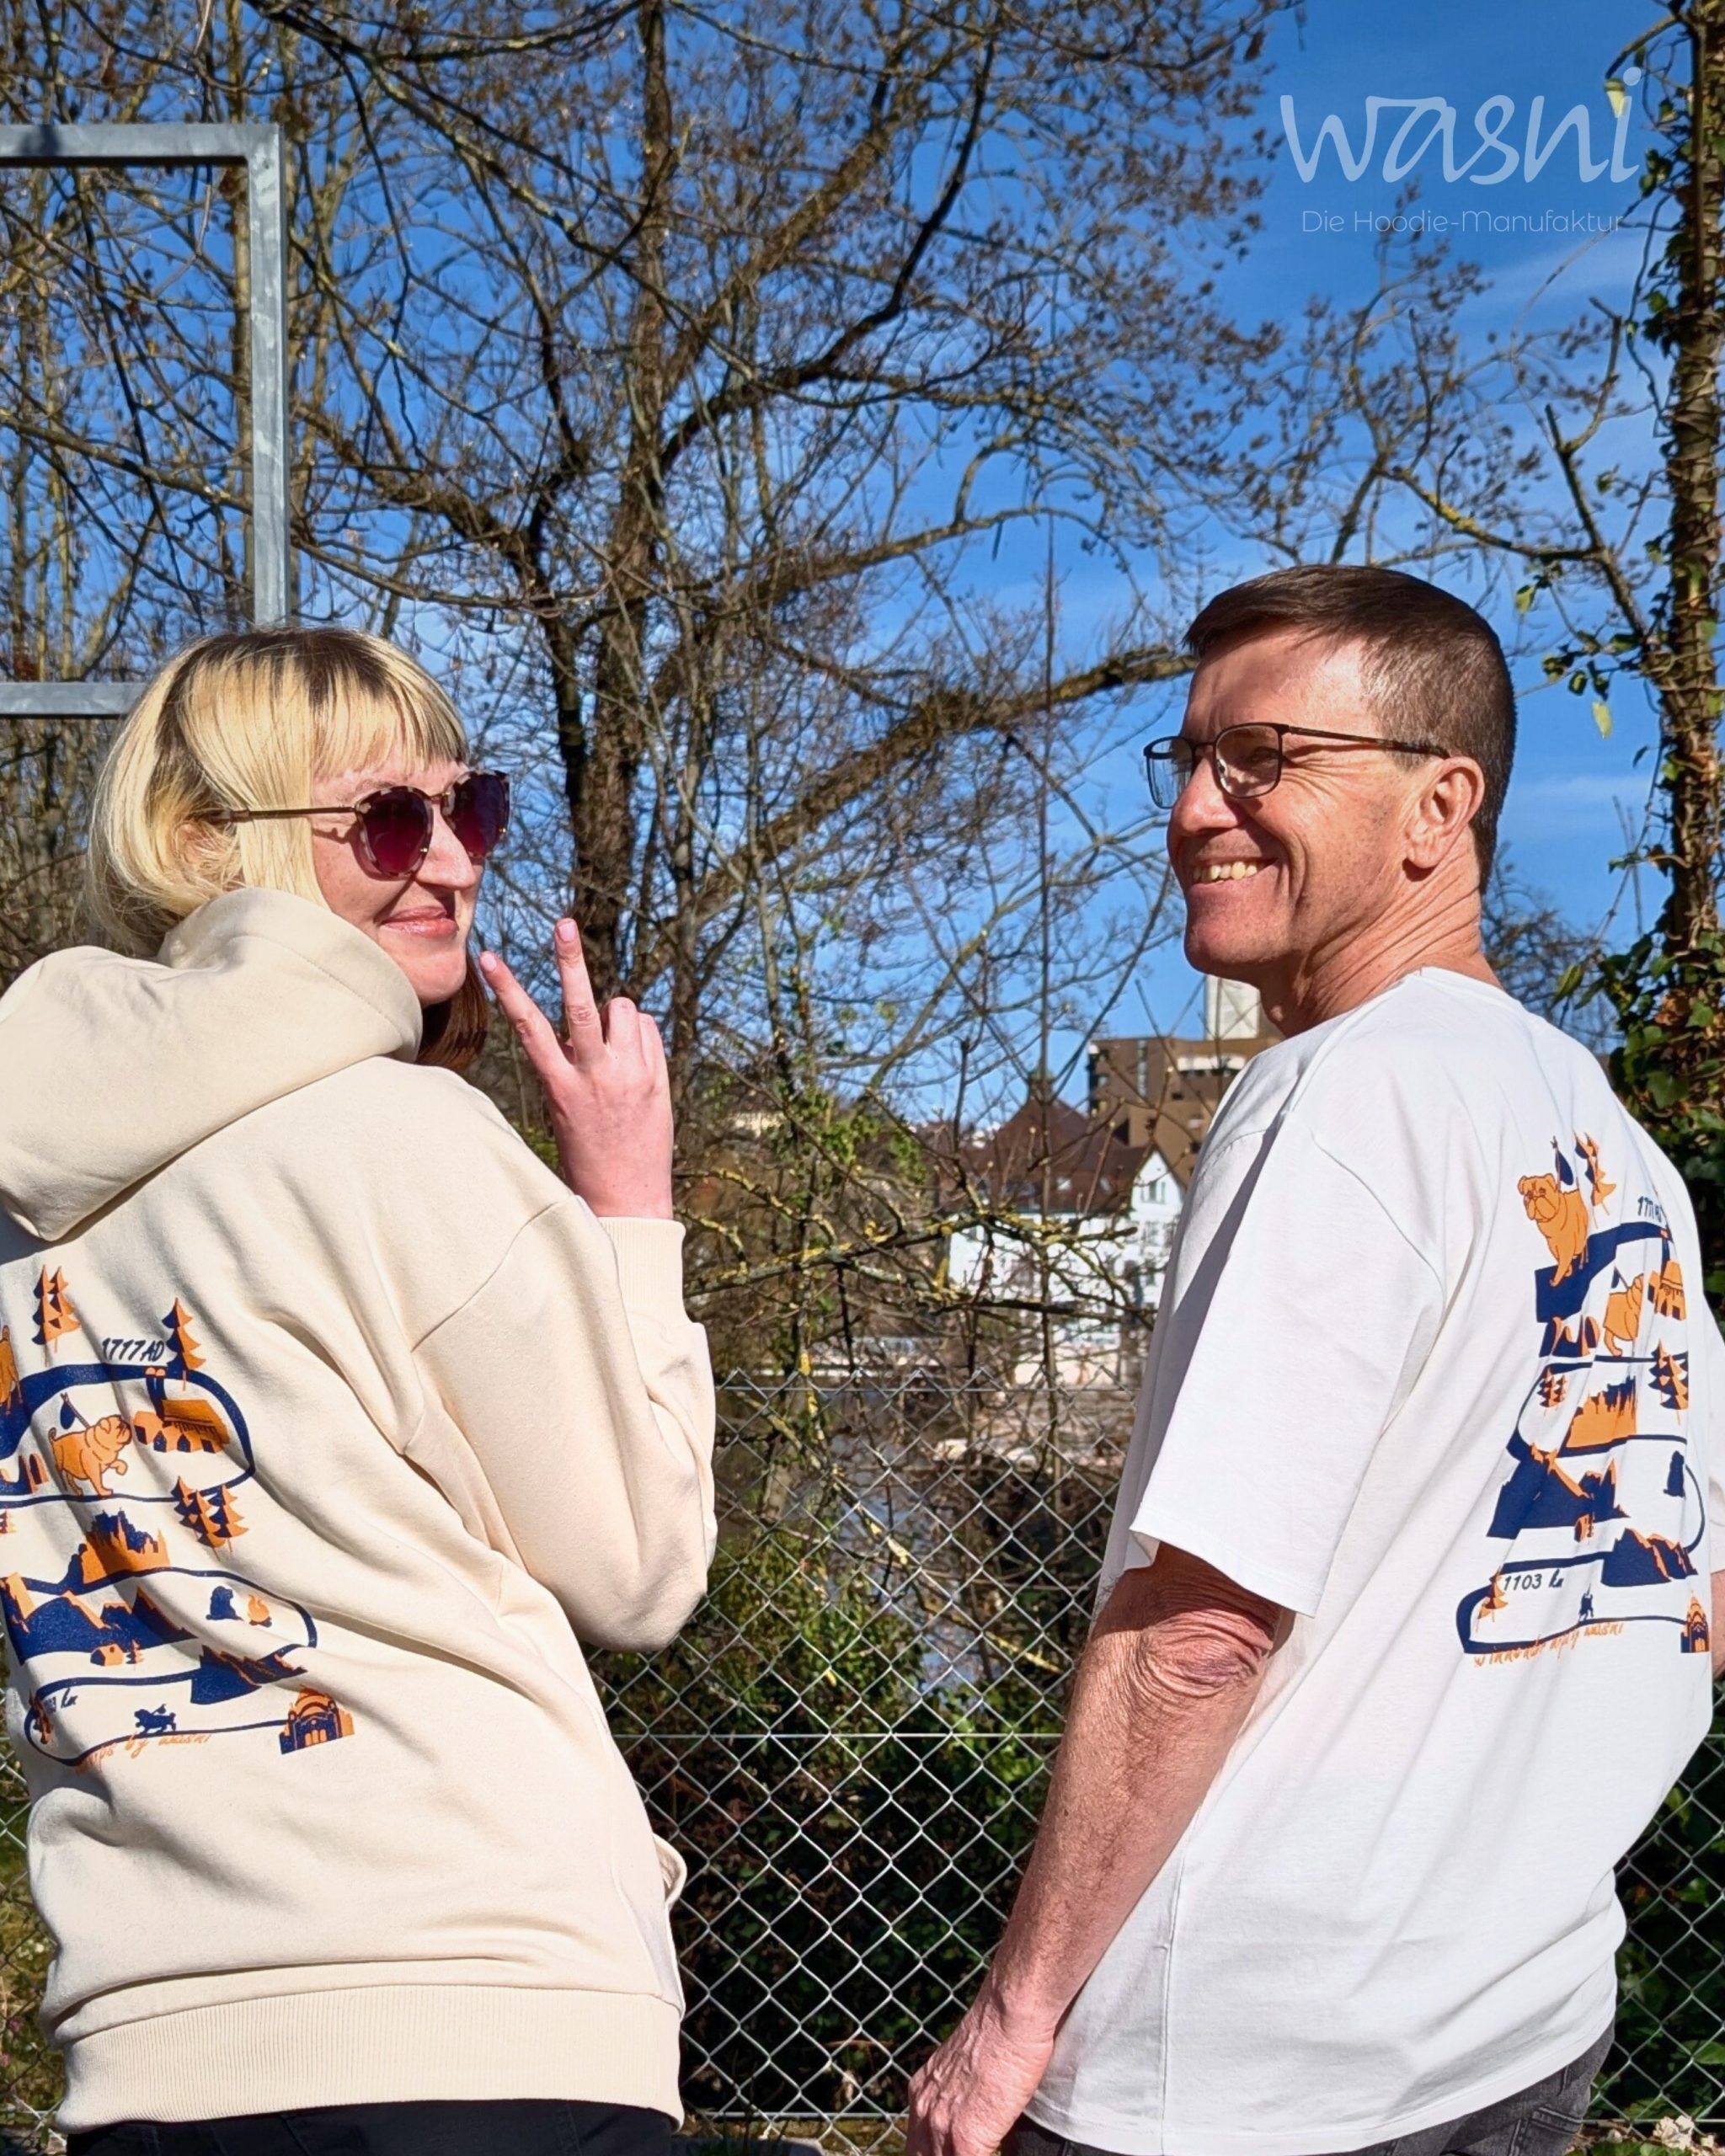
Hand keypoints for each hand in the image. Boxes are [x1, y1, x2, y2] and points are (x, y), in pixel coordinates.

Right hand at [478, 918, 674, 1218]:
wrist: (627, 1200)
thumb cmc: (588, 1157)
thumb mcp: (564, 1111)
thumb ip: (572, 1064)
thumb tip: (590, 1022)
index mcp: (558, 1086)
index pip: (527, 1027)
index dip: (507, 988)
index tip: (489, 956)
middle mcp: (594, 1075)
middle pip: (581, 1005)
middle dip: (570, 961)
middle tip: (563, 924)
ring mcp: (630, 1075)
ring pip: (623, 1009)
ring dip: (616, 1015)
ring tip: (614, 1049)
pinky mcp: (658, 1079)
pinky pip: (648, 1029)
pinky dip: (638, 1033)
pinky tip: (635, 1061)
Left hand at [906, 1982, 1055, 2155]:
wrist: (1007, 2016)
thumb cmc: (999, 2033)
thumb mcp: (964, 2068)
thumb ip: (958, 2096)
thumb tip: (975, 2112)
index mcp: (922, 2094)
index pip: (919, 2146)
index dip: (937, 2153)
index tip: (955, 2148)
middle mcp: (923, 2111)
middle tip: (969, 2150)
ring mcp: (941, 2127)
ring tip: (980, 2149)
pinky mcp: (964, 2139)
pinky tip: (996, 2150)